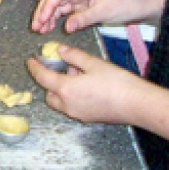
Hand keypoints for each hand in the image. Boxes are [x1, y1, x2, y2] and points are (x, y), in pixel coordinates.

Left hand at [27, 44, 142, 124]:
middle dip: (50, 81)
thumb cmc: (116, 83)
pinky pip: (73, 106)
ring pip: (61, 102)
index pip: (42, 77)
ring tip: (79, 74)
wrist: (137, 104)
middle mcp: (68, 105)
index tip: (31, 61)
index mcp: (66, 89)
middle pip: (49, 93)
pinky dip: (73, 96)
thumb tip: (59, 50)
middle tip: (61, 67)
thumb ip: (73, 56)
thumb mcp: (93, 63)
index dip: (35, 68)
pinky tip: (87, 85)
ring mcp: (78, 114)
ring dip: (62, 89)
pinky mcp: (89, 118)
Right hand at [31, 0, 165, 33]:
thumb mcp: (104, 11)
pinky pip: (66, 9)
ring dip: (49, 15)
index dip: (48, 5)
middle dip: (44, 11)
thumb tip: (66, 27)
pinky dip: (58, 17)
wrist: (143, 2)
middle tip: (35, 26)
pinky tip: (51, 26)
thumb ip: (83, 18)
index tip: (41, 18)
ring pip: (59, 3)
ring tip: (40, 29)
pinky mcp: (84, 2)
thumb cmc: (127, 2)